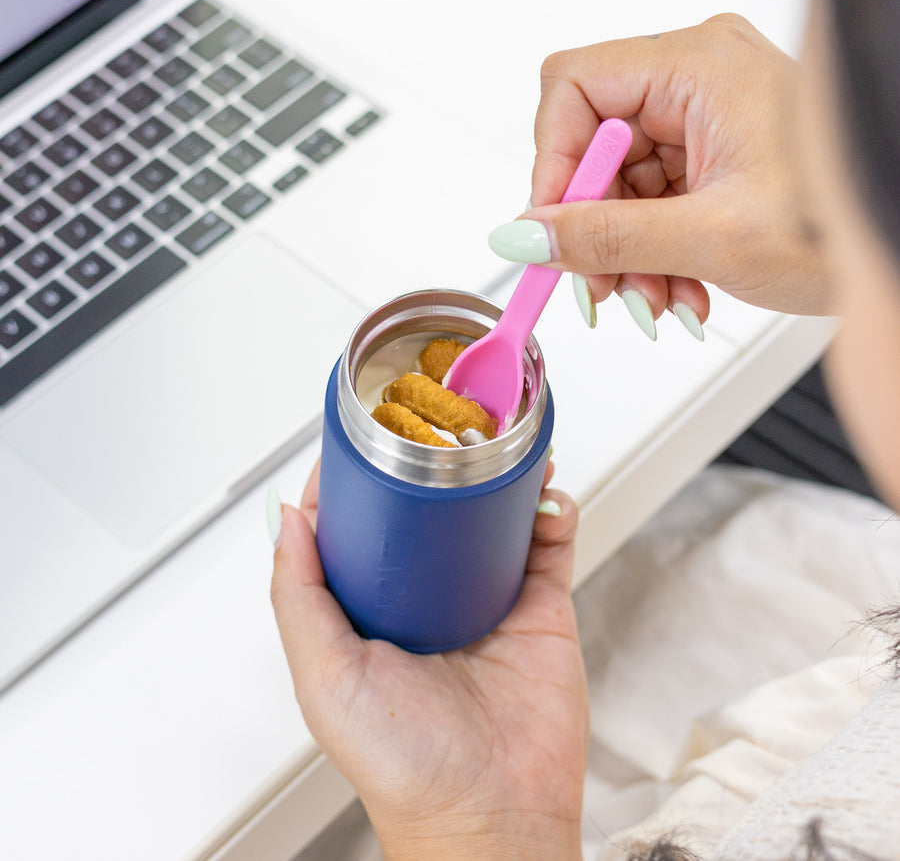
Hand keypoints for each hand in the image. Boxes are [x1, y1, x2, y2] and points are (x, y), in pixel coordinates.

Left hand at [270, 461, 587, 859]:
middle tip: (438, 426)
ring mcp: (487, 599)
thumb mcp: (324, 678)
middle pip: (431, 514)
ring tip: (496, 442)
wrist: (490, 814)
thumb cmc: (402, 766)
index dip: (361, 481)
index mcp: (374, 612)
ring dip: (496, 477)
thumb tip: (289, 519)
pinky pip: (550, 543)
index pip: (363, 528)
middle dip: (436, 467)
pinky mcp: (539, 608)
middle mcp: (430, 599)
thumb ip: (297, 597)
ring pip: (491, 518)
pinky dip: (551, 508)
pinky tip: (544, 488)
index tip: (362, 438)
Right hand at [490, 14, 829, 320]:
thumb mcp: (710, 238)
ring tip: (655, 299)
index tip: (552, 230)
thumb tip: (526, 233)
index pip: (574, 87)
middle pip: (593, 146)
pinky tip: (677, 288)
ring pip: (619, 185)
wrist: (894, 250)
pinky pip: (650, 202)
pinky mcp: (710, 156)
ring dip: (626, 253)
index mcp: (699, 66)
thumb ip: (606, 237)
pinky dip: (653, 252)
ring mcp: (704, 119)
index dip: (552, 163)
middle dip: (596, 228)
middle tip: (602, 285)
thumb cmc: (838, 226)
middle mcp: (697, 81)